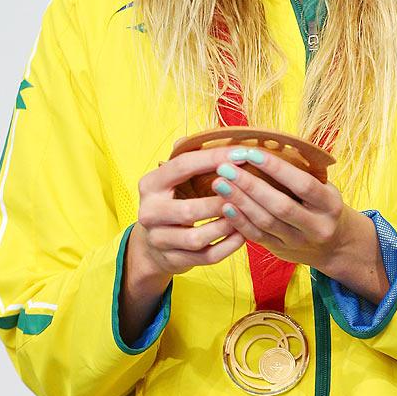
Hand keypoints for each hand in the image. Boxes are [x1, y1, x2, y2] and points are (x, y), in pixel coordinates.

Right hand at [133, 145, 250, 280]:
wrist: (151, 245)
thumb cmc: (172, 201)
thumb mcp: (173, 178)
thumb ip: (190, 156)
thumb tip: (214, 135)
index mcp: (150, 184)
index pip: (182, 166)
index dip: (213, 159)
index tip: (241, 154)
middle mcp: (149, 213)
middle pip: (189, 210)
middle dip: (221, 202)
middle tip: (247, 192)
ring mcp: (159, 240)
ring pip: (198, 237)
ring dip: (227, 226)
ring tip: (247, 214)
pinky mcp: (172, 261)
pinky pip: (207, 257)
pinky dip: (229, 246)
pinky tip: (243, 234)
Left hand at [209, 148, 356, 276]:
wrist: (335, 246)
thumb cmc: (323, 206)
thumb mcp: (326, 188)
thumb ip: (304, 172)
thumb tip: (269, 143)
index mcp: (330, 204)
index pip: (303, 184)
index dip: (276, 168)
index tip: (252, 153)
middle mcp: (317, 226)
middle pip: (280, 205)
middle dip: (250, 185)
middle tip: (226, 167)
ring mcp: (299, 242)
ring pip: (265, 222)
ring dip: (240, 201)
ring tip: (219, 183)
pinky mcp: (282, 251)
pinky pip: (257, 237)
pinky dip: (240, 221)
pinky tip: (225, 206)